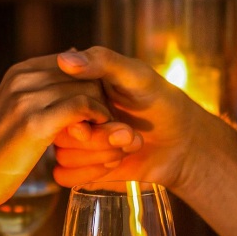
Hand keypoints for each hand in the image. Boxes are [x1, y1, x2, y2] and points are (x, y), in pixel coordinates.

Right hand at [0, 54, 134, 211]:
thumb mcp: (16, 114)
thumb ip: (40, 93)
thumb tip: (69, 72)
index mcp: (19, 72)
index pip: (72, 63)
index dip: (91, 84)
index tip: (98, 108)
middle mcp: (21, 78)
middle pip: (82, 73)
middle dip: (100, 95)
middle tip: (108, 121)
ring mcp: (26, 98)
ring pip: (85, 88)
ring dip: (102, 109)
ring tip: (107, 129)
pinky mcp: (34, 122)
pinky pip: (81, 107)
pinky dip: (96, 118)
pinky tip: (98, 132)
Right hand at [55, 47, 208, 190]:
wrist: (181, 143)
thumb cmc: (161, 102)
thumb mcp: (137, 75)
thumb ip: (103, 62)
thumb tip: (64, 59)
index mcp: (76, 88)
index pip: (55, 102)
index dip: (80, 114)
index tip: (109, 116)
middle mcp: (70, 115)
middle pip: (59, 133)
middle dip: (99, 138)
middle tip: (128, 133)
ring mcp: (74, 144)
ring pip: (63, 157)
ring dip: (101, 155)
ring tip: (128, 145)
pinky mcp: (80, 170)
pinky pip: (64, 176)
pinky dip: (91, 173)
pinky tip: (115, 164)